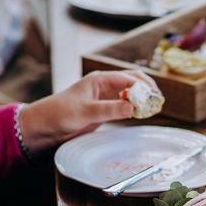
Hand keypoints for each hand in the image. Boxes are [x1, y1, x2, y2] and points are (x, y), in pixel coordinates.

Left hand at [19, 70, 158, 153]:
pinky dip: (136, 107)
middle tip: (160, 101)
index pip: (128, 78)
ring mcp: (105, 96)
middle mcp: (104, 85)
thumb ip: (109, 110)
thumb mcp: (86, 112)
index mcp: (99, 79)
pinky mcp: (104, 108)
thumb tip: (133, 106)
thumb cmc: (60, 114)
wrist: (46, 126)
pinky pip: (124, 104)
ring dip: (143, 97)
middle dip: (147, 88)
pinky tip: (143, 113)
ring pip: (130, 92)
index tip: (155, 98)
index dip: (144, 87)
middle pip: (132, 81)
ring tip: (155, 107)